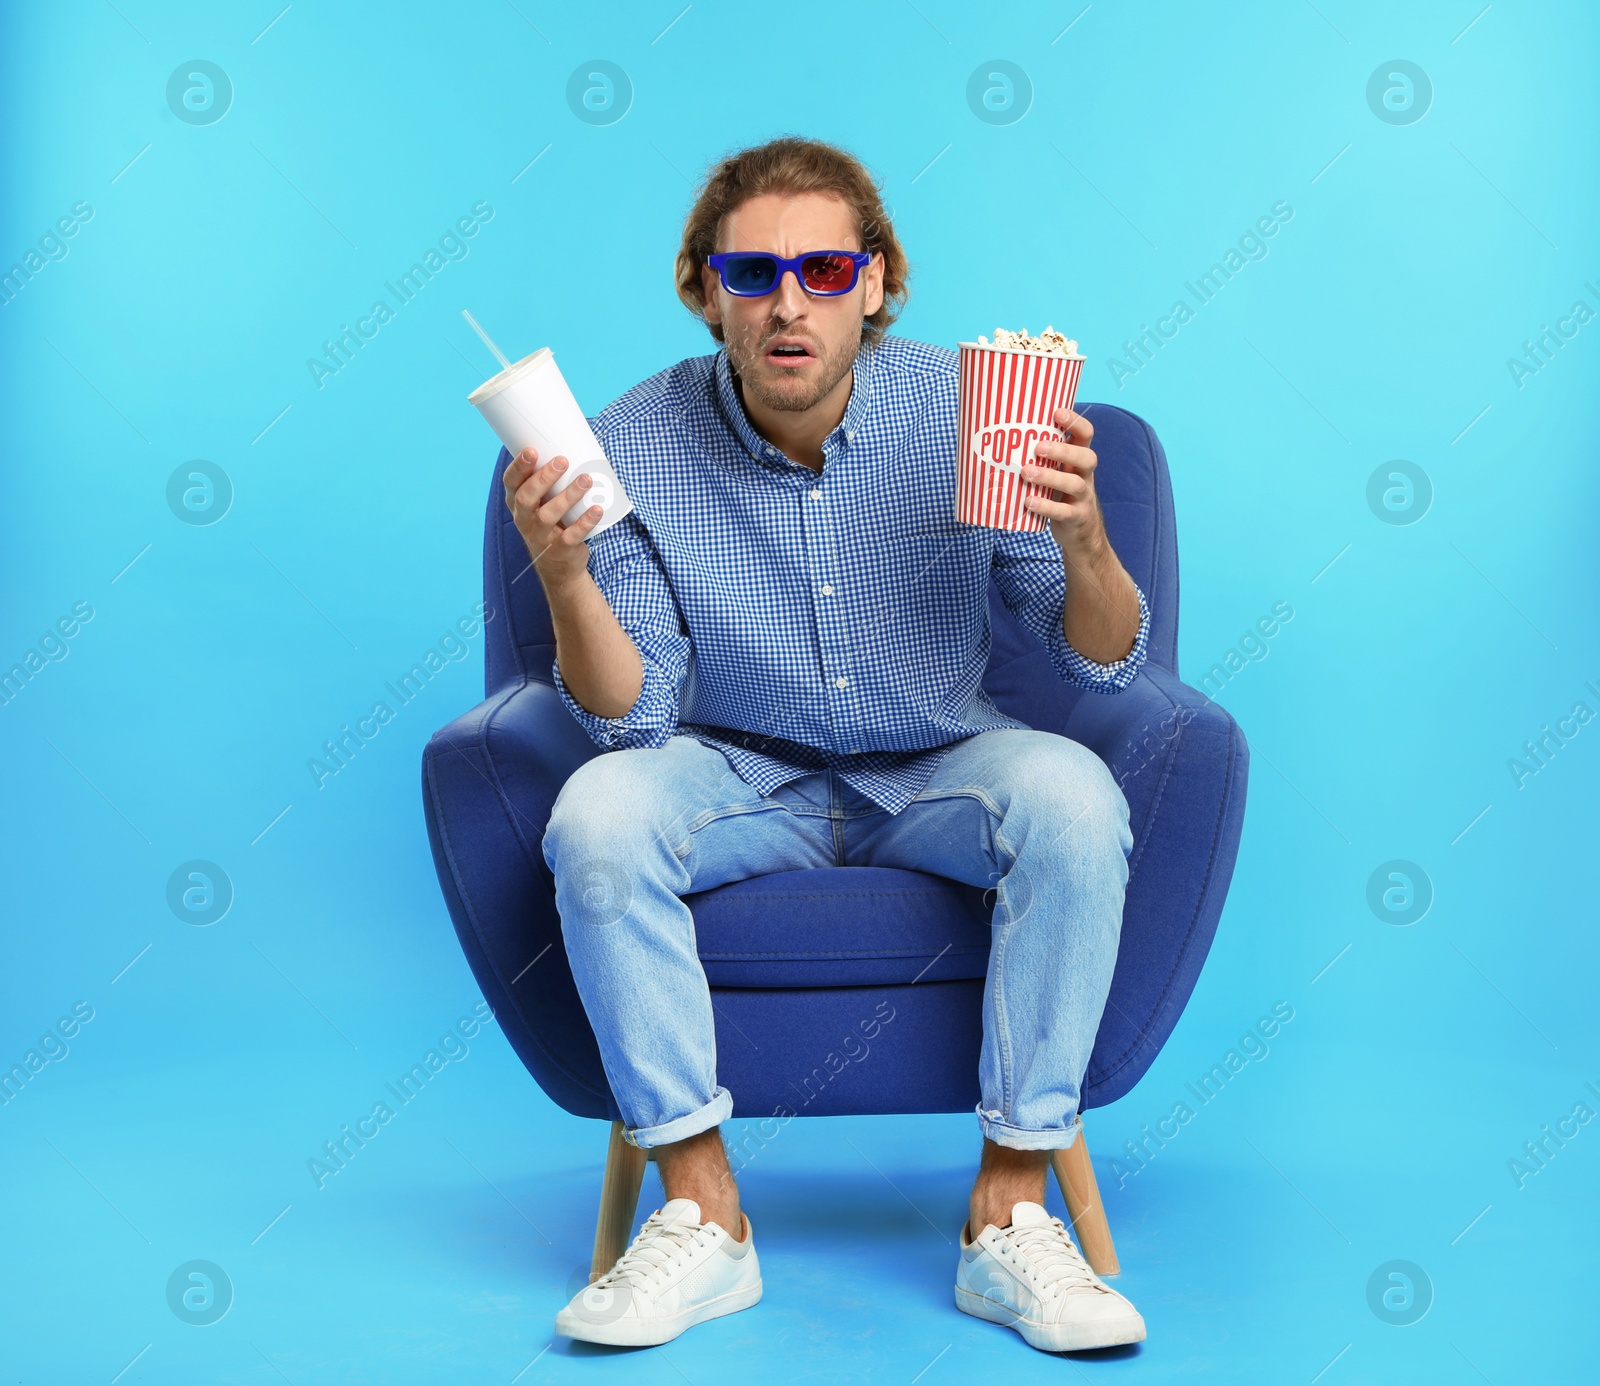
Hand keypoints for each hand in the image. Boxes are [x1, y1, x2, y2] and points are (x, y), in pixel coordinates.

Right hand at [502, 447, 602, 590]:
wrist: (559, 566)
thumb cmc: (552, 523)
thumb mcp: (543, 503)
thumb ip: (550, 480)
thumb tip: (574, 442)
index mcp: (517, 503)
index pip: (511, 482)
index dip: (519, 467)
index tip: (531, 450)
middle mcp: (525, 519)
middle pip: (527, 497)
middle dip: (543, 478)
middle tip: (562, 461)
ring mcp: (541, 536)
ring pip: (550, 514)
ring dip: (568, 495)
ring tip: (585, 480)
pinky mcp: (560, 549)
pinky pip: (572, 535)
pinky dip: (585, 522)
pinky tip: (597, 509)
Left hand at [1022, 408, 1104, 557]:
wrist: (1080, 532)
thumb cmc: (1058, 494)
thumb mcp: (1056, 471)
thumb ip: (1037, 458)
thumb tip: (991, 439)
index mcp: (1078, 458)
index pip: (1086, 434)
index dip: (1076, 422)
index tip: (1057, 412)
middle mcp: (1084, 475)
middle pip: (1086, 457)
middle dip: (1062, 450)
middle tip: (1037, 447)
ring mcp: (1083, 497)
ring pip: (1074, 484)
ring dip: (1050, 477)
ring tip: (1026, 473)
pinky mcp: (1076, 517)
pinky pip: (1064, 512)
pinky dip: (1046, 507)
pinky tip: (1028, 502)